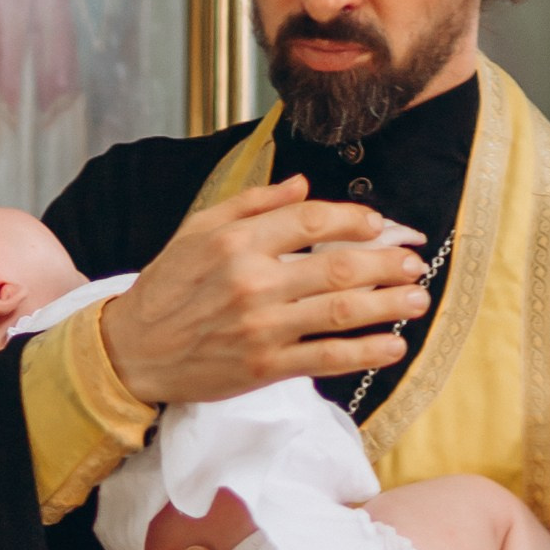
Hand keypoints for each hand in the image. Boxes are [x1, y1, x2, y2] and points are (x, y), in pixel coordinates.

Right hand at [98, 179, 429, 406]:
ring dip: (388, 305)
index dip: (356, 219)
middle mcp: (253, 281)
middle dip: (386, 263)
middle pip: (339, 267)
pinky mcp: (265, 366)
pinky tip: (392, 345)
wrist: (131, 352)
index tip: (380, 224)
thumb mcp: (197, 229)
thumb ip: (252, 204)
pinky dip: (365, 352)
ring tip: (417, 300)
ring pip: (341, 312)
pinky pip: (327, 358)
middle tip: (414, 263)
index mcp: (237, 241)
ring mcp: (262, 326)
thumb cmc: (165, 288)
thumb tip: (302, 184)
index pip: (313, 220)